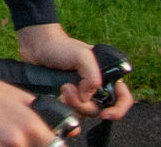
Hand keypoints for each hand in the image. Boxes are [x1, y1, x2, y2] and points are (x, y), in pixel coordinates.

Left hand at [16, 24, 133, 119]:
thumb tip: (87, 98)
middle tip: (68, 89)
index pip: (123, 98)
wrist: (37, 46)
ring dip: (72, 105)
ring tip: (61, 89)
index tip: (106, 114)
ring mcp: (81, 95)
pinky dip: (64, 110)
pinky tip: (57, 100)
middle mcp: (96, 88)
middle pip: (99, 110)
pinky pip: (70, 113)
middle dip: (84, 105)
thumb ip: (92, 76)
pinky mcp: (66, 100)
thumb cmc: (61, 46)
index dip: (119, 110)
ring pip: (84, 114)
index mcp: (106, 77)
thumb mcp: (82, 55)